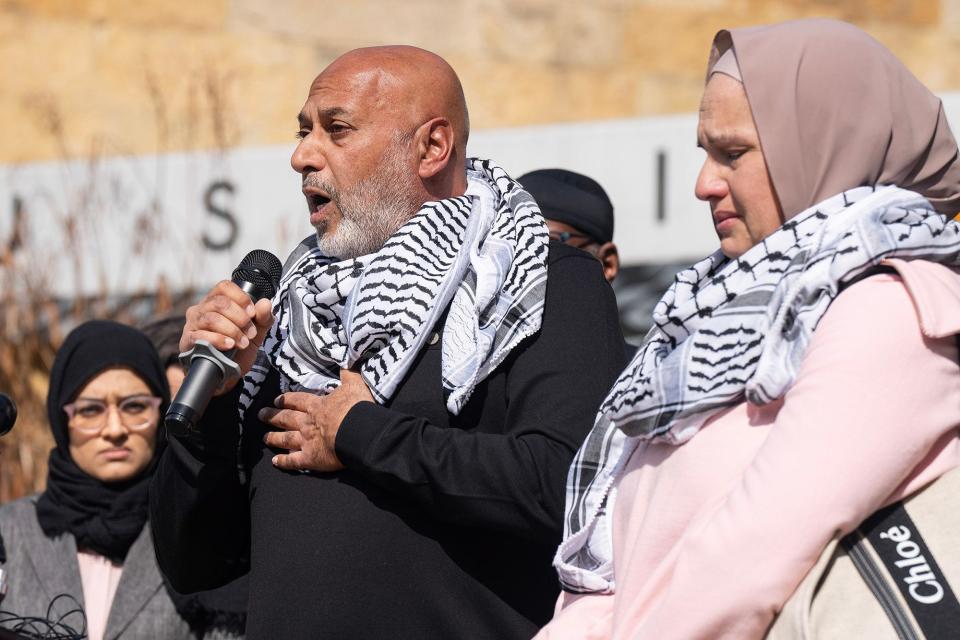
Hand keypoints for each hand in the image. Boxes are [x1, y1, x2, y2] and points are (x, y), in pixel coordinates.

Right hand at [180, 280, 273, 393]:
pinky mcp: (187, 341)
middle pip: (220, 302)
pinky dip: (218, 340)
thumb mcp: (256, 333)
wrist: (226, 375)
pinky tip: (229, 345)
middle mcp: (201, 309)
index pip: (224, 287)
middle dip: (240, 318)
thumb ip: (263, 318)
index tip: (252, 314)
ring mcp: (192, 324)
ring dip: (232, 330)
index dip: (241, 298)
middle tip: (251, 333)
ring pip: (211, 318)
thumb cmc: (238, 349)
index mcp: (216, 302)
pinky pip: (200, 335)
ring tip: (243, 343)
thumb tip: (265, 303)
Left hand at [259, 370, 373, 471]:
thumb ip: (348, 373)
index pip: (297, 401)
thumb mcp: (354, 384)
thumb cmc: (357, 407)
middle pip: (286, 418)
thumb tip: (347, 358)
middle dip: (273, 416)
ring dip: (274, 438)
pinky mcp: (311, 458)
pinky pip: (293, 461)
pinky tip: (275, 462)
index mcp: (316, 406)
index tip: (276, 399)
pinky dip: (284, 462)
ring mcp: (306, 441)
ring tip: (264, 438)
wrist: (360, 431)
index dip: (286, 400)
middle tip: (261, 414)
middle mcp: (307, 423)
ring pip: (286, 439)